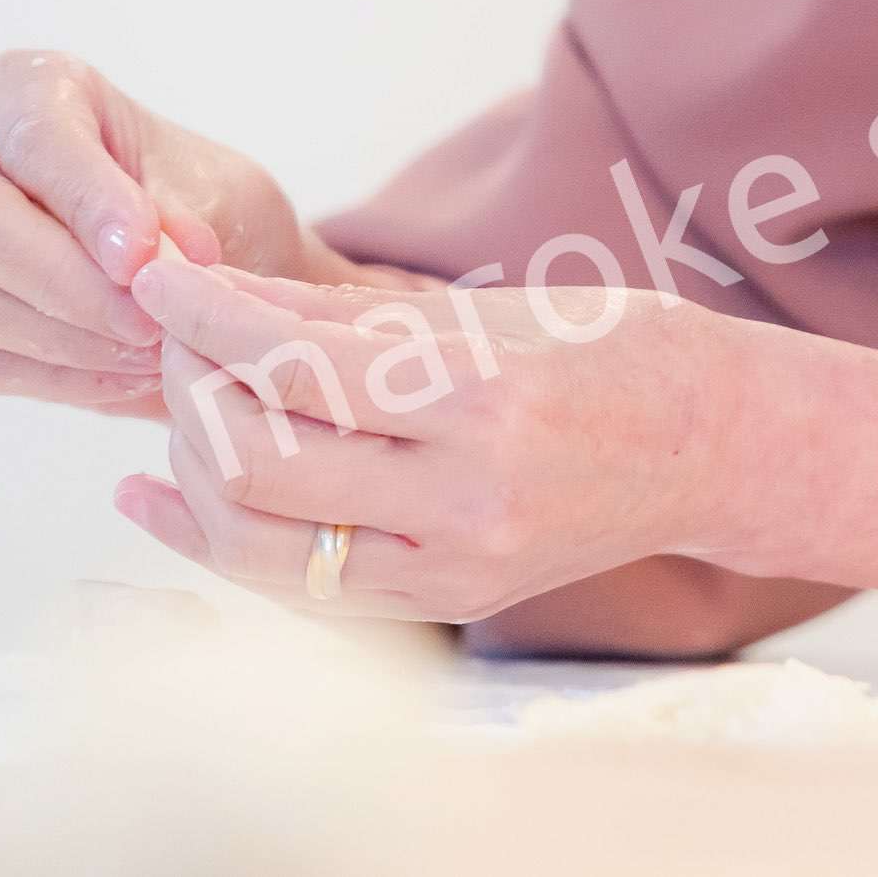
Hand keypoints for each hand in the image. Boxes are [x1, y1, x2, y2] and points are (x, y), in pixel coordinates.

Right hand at [0, 50, 326, 415]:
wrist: (192, 257)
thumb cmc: (198, 200)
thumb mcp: (208, 187)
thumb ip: (173, 212)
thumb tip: (152, 256)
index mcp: (34, 89)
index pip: (41, 141)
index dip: (88, 204)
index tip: (140, 260)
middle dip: (72, 288)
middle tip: (153, 327)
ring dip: (70, 342)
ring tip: (155, 356)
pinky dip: (59, 376)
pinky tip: (126, 378)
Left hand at [115, 253, 751, 626]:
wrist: (721, 446)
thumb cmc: (621, 354)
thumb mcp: (496, 309)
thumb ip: (352, 314)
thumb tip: (218, 290)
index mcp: (487, 396)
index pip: (295, 361)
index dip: (205, 314)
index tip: (156, 274)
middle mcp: (467, 494)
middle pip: (259, 457)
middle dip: (189, 386)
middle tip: (174, 333)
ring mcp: (456, 564)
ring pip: (257, 538)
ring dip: (193, 466)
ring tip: (184, 407)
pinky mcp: (446, 603)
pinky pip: (296, 580)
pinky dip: (217, 536)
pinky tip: (168, 495)